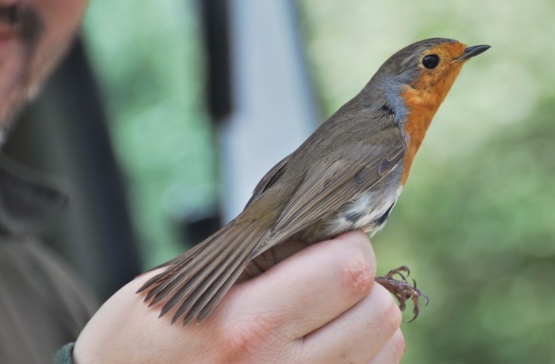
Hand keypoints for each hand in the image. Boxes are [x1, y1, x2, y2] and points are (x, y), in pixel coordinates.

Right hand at [73, 231, 404, 362]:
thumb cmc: (138, 343)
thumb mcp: (181, 286)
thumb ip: (254, 257)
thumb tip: (319, 231)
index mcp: (245, 326)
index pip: (349, 270)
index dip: (348, 244)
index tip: (329, 241)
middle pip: (378, 310)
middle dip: (361, 281)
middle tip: (327, 277)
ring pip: (387, 347)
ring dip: (366, 320)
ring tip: (325, 314)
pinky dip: (363, 354)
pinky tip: (326, 345)